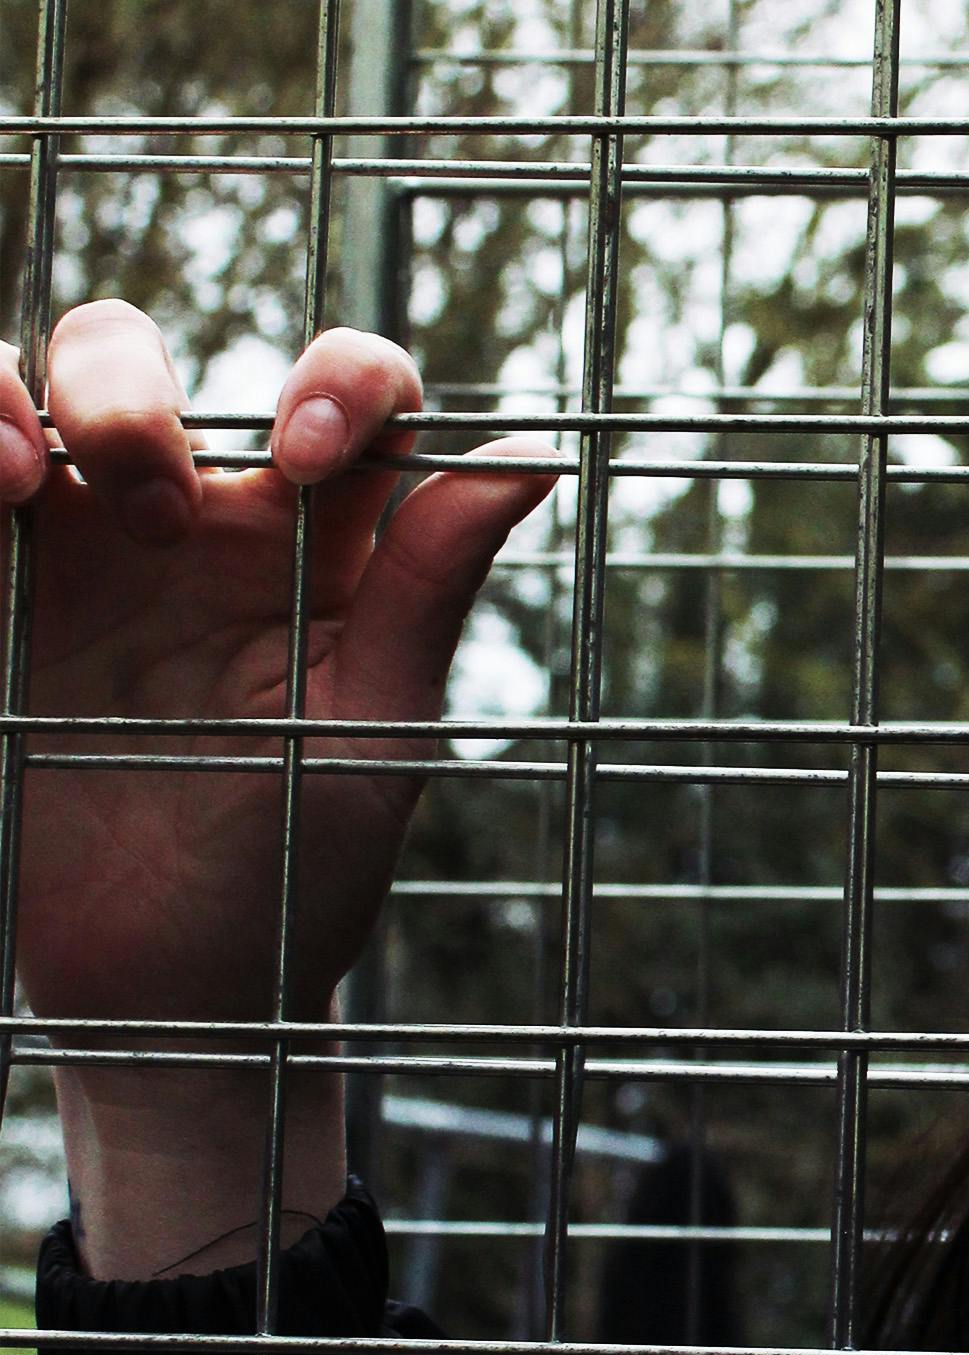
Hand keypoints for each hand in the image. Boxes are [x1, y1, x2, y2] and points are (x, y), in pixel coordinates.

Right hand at [0, 304, 555, 1272]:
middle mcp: (189, 516)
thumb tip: (532, 457)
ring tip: (29, 478)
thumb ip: (428, 592)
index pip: (341, 390)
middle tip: (155, 513)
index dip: (336, 378)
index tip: (312, 456)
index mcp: (312, 537)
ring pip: (32, 390)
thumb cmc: (301, 867)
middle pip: (136, 358)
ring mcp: (75, 553)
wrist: (177, 997)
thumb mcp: (376, 736)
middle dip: (128, 390)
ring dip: (28, 395)